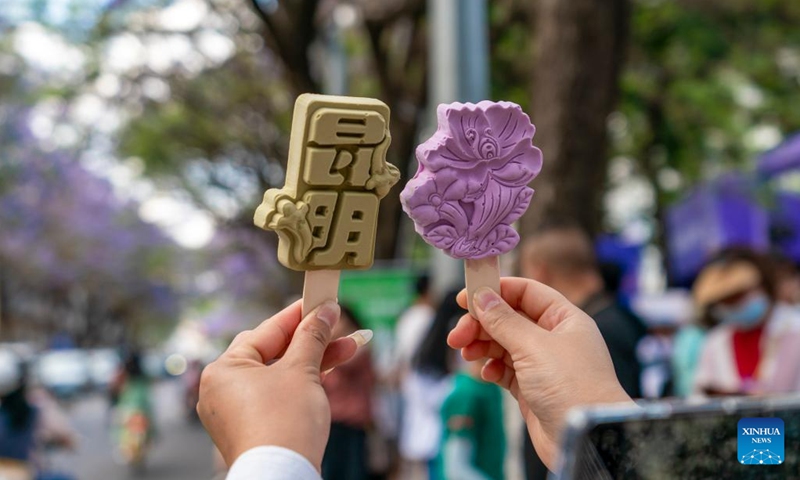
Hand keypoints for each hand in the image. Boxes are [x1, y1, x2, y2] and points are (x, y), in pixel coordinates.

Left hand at [197, 300, 362, 469]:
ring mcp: (235, 412)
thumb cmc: (284, 424)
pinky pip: (276, 396)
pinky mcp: (250, 429)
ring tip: (348, 350)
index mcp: (224, 369)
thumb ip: (312, 337)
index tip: (323, 301)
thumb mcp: (303, 371)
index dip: (300, 314)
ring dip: (312, 362)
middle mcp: (222, 389)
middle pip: (274, 352)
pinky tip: (326, 375)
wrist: (282, 478)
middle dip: (311, 340)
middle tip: (339, 327)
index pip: (267, 331)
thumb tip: (324, 311)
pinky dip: (299, 385)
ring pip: (278, 375)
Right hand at [448, 278, 632, 470]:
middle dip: (481, 324)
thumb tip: (482, 296)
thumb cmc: (571, 386)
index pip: (526, 292)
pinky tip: (487, 374)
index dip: (495, 291)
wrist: (586, 438)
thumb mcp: (534, 346)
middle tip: (457, 335)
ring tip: (465, 353)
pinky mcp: (532, 388)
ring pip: (504, 344)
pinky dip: (492, 368)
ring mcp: (543, 364)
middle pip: (509, 318)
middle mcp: (554, 338)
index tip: (465, 297)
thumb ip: (504, 321)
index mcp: (564, 319)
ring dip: (482, 345)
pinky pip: (505, 370)